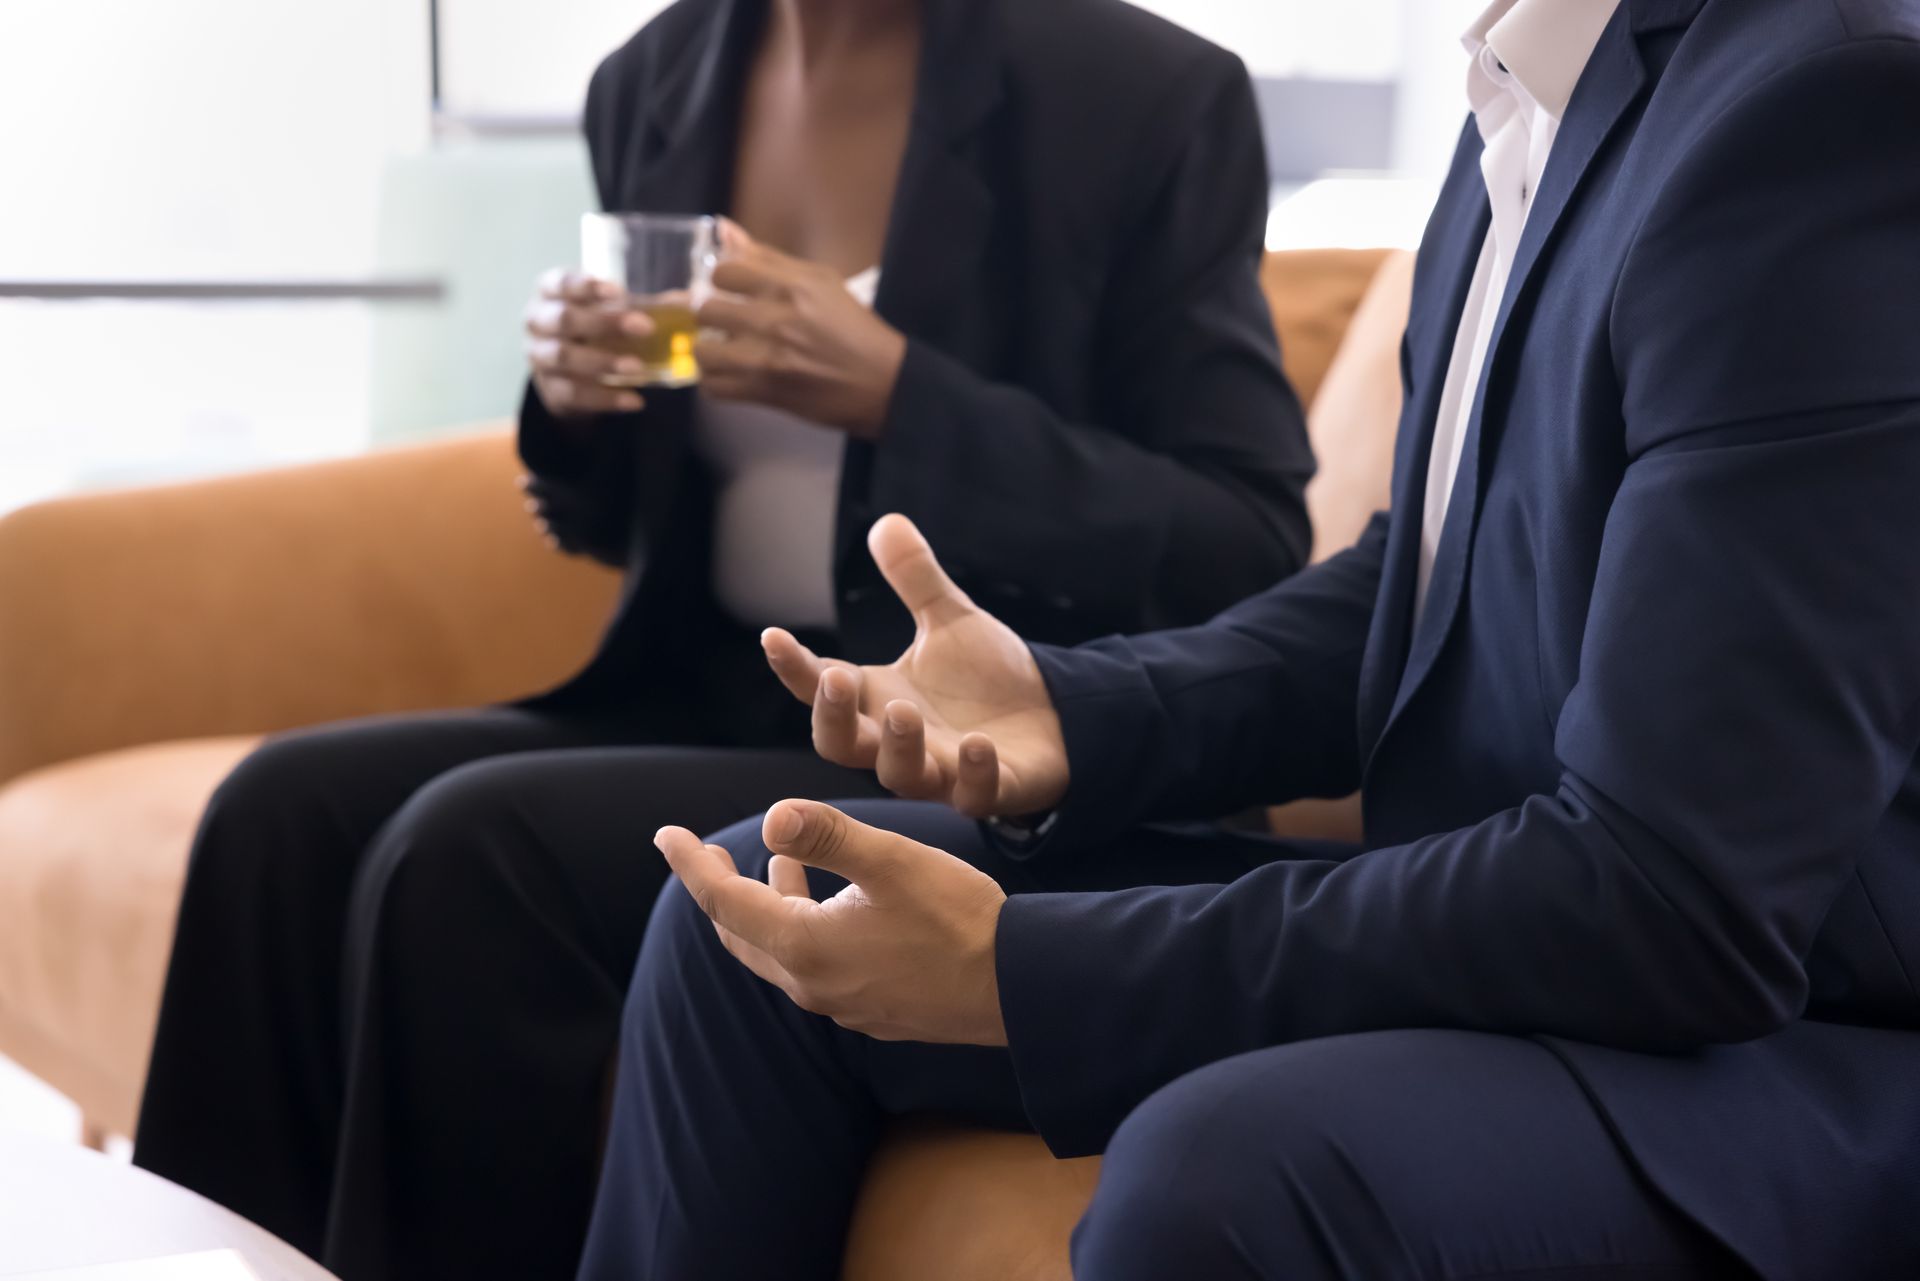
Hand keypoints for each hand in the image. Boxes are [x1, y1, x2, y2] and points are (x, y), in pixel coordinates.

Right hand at [524, 269, 653, 417]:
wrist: (569, 371)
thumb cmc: (595, 327)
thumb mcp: (611, 310)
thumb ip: (640, 305)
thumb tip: (687, 304)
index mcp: (550, 292)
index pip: (562, 283)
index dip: (586, 287)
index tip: (618, 291)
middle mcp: (538, 321)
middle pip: (565, 319)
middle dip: (604, 323)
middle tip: (645, 328)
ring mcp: (539, 356)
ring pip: (565, 358)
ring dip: (603, 362)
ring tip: (638, 369)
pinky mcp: (549, 389)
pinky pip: (574, 394)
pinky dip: (606, 399)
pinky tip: (635, 401)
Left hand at [656, 800, 1009, 1044]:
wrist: (1016, 989)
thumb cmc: (957, 919)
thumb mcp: (891, 860)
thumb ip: (827, 835)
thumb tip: (770, 817)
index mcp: (804, 945)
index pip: (724, 901)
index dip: (690, 865)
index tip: (666, 834)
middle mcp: (811, 983)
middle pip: (741, 933)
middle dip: (718, 888)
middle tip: (704, 850)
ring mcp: (841, 1004)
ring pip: (779, 951)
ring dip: (768, 904)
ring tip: (779, 861)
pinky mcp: (871, 1011)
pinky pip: (813, 967)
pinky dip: (802, 927)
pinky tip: (833, 904)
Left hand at [695, 221, 906, 436]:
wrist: (882, 383)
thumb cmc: (854, 328)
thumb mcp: (821, 281)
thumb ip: (768, 257)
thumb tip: (723, 228)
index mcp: (792, 286)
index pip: (724, 271)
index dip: (722, 280)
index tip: (731, 289)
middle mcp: (776, 320)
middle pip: (706, 310)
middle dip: (711, 315)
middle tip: (725, 322)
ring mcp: (767, 360)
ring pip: (704, 351)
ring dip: (710, 351)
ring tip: (724, 351)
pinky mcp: (765, 393)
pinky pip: (714, 387)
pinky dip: (717, 382)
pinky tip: (732, 376)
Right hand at [764, 514, 1069, 817]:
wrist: (1056, 717)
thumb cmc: (987, 678)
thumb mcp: (951, 621)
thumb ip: (916, 580)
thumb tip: (887, 521)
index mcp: (878, 699)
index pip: (820, 689)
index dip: (795, 668)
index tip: (774, 637)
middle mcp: (898, 742)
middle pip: (842, 744)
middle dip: (834, 716)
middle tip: (837, 678)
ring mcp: (941, 771)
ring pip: (901, 775)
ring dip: (898, 745)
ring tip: (902, 711)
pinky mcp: (987, 790)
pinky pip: (972, 794)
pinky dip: (972, 772)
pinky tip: (976, 745)